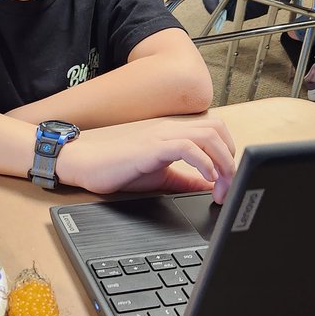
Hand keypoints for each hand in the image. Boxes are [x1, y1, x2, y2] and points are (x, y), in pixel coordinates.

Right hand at [56, 114, 236, 203]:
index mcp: (173, 132)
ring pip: (208, 136)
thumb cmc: (116, 167)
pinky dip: (204, 163)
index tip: (227, 180)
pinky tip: (205, 180)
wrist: (83, 162)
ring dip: (222, 162)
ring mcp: (161, 135)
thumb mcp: (160, 176)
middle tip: (229, 185)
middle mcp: (170, 128)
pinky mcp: (151, 146)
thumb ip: (185, 179)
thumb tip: (210, 187)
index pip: (214, 130)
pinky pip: (188, 148)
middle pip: (217, 129)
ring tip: (221, 186)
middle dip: (231, 157)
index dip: (228, 152)